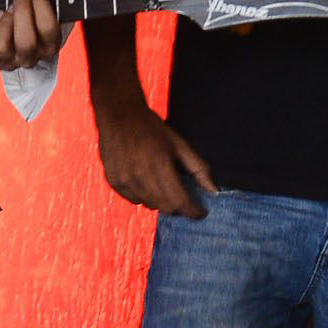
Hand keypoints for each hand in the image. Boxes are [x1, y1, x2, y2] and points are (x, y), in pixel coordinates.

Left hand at [0, 0, 76, 72]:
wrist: (11, 24)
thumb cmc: (32, 9)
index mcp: (50, 46)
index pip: (49, 31)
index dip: (41, 6)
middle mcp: (30, 58)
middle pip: (26, 42)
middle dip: (21, 13)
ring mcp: (7, 62)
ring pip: (0, 47)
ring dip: (2, 22)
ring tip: (6, 9)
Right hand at [94, 94, 215, 218]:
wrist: (118, 114)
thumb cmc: (152, 128)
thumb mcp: (180, 144)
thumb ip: (198, 169)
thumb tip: (214, 191)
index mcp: (160, 166)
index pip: (180, 202)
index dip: (193, 211)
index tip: (200, 212)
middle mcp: (141, 177)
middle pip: (166, 207)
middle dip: (178, 205)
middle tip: (182, 196)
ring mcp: (125, 181)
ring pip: (149, 205)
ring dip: (159, 200)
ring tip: (160, 183)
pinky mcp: (114, 182)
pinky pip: (133, 200)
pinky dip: (142, 195)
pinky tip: (143, 179)